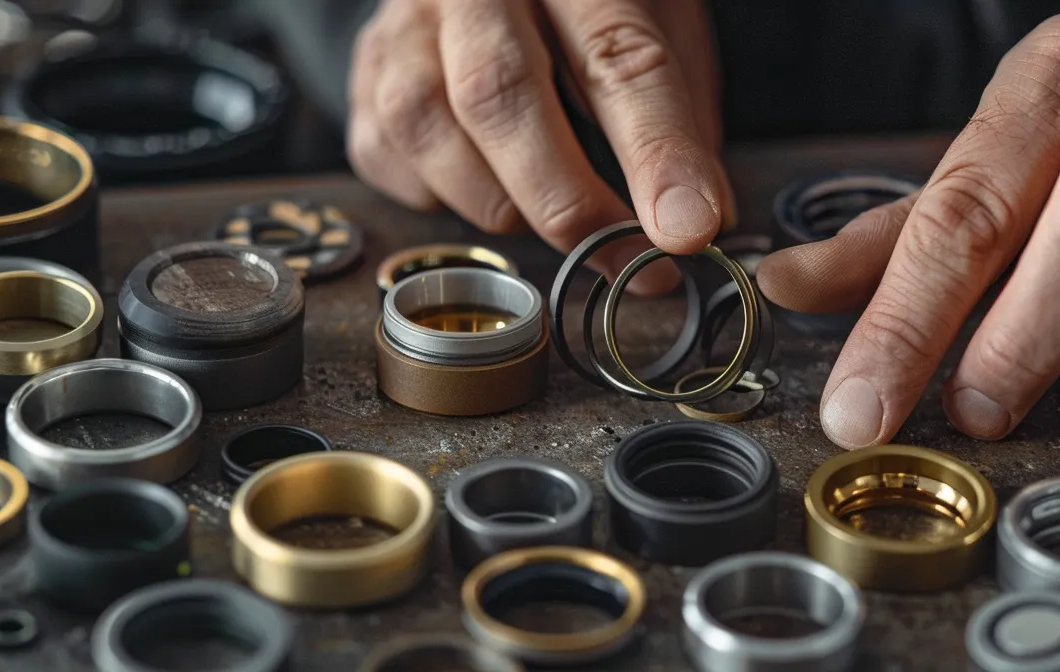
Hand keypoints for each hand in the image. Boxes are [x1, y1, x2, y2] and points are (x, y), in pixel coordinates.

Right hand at [347, 0, 731, 291]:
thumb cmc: (586, 8)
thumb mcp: (661, 28)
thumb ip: (679, 117)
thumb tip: (695, 219)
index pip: (618, 58)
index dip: (655, 153)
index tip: (684, 230)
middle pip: (500, 94)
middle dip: (565, 199)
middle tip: (620, 259)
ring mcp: (404, 24)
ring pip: (430, 127)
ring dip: (500, 202)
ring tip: (553, 211)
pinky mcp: (364, 71)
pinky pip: (389, 157)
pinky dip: (443, 195)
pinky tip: (485, 182)